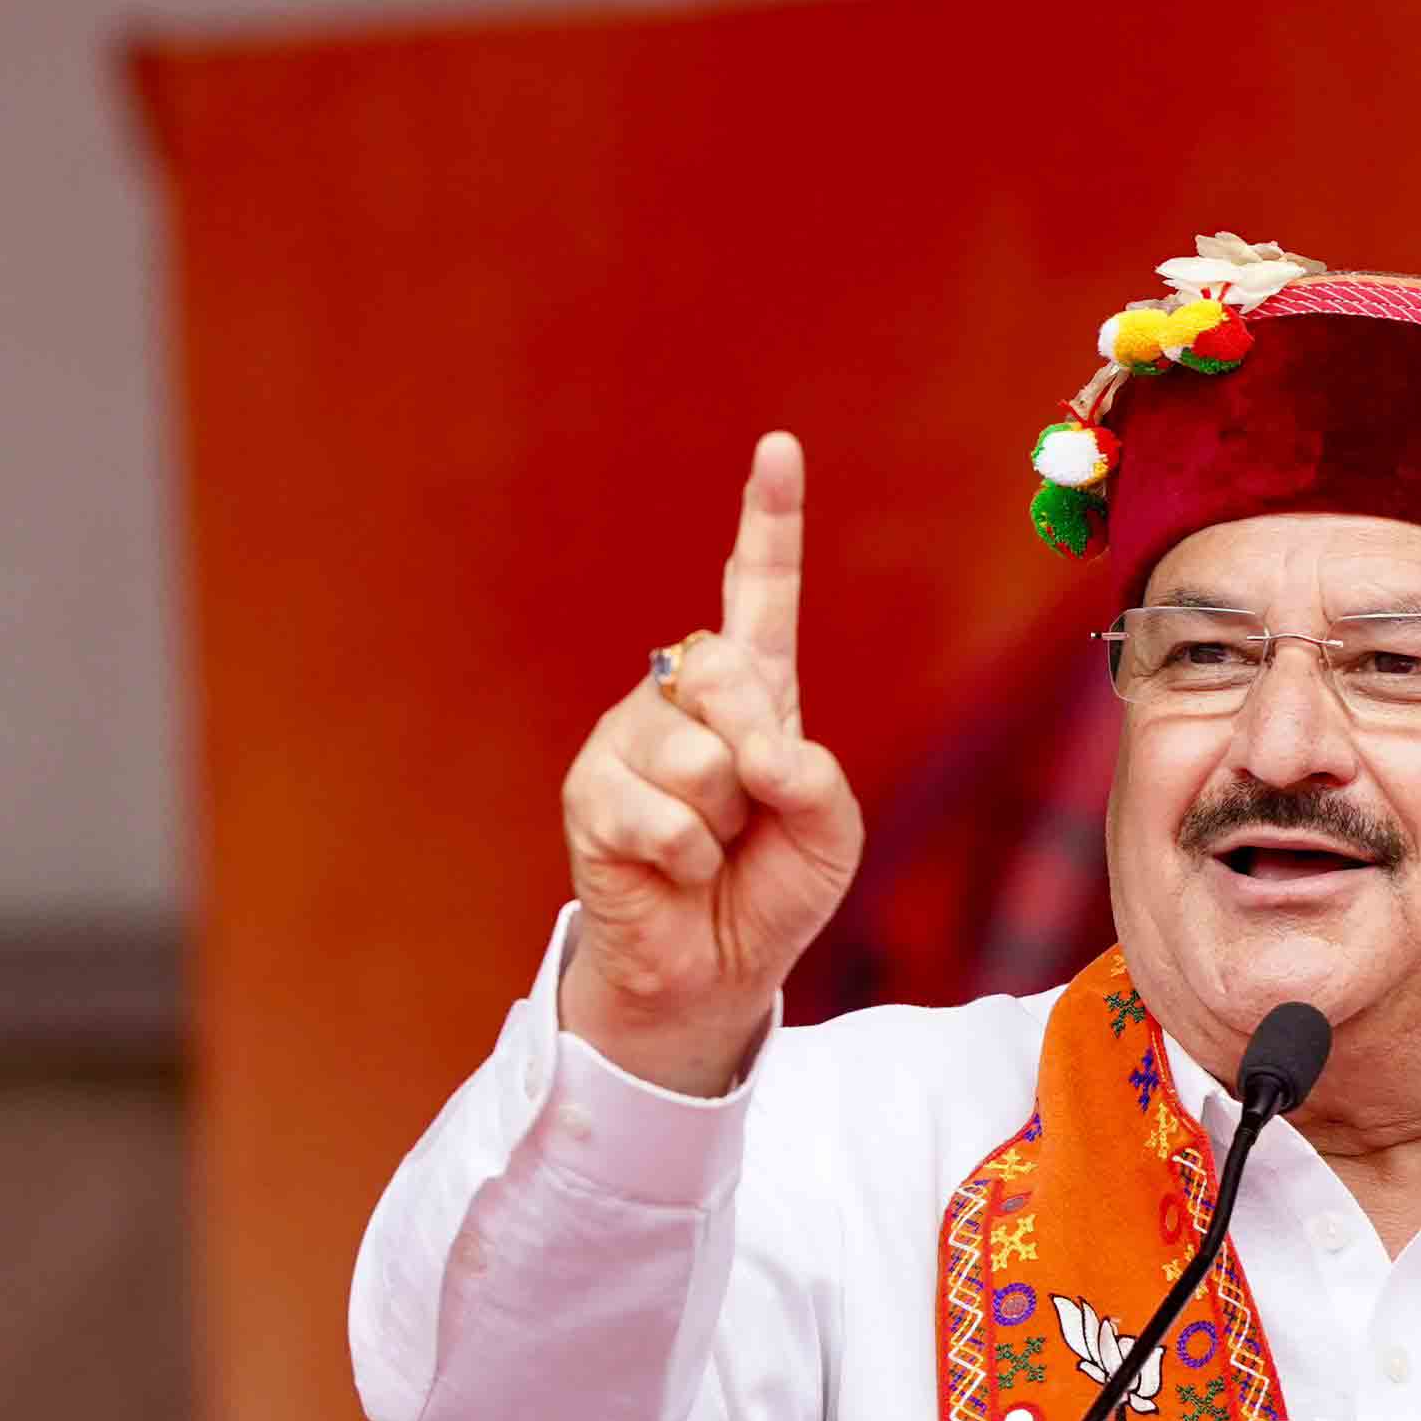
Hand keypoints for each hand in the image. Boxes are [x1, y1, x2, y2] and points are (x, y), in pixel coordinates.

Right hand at [558, 433, 863, 1095]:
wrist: (710, 971)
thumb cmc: (770, 891)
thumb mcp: (830, 836)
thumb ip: (816, 780)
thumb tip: (758, 751)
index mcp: (753, 691)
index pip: (759, 594)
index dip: (768, 521)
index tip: (779, 449)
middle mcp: (682, 698)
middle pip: (727, 671)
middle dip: (757, 754)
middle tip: (749, 817)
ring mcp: (628, 738)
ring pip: (698, 755)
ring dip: (723, 822)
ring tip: (710, 849)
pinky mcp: (590, 790)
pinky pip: (659, 812)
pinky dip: (685, 856)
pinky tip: (672, 871)